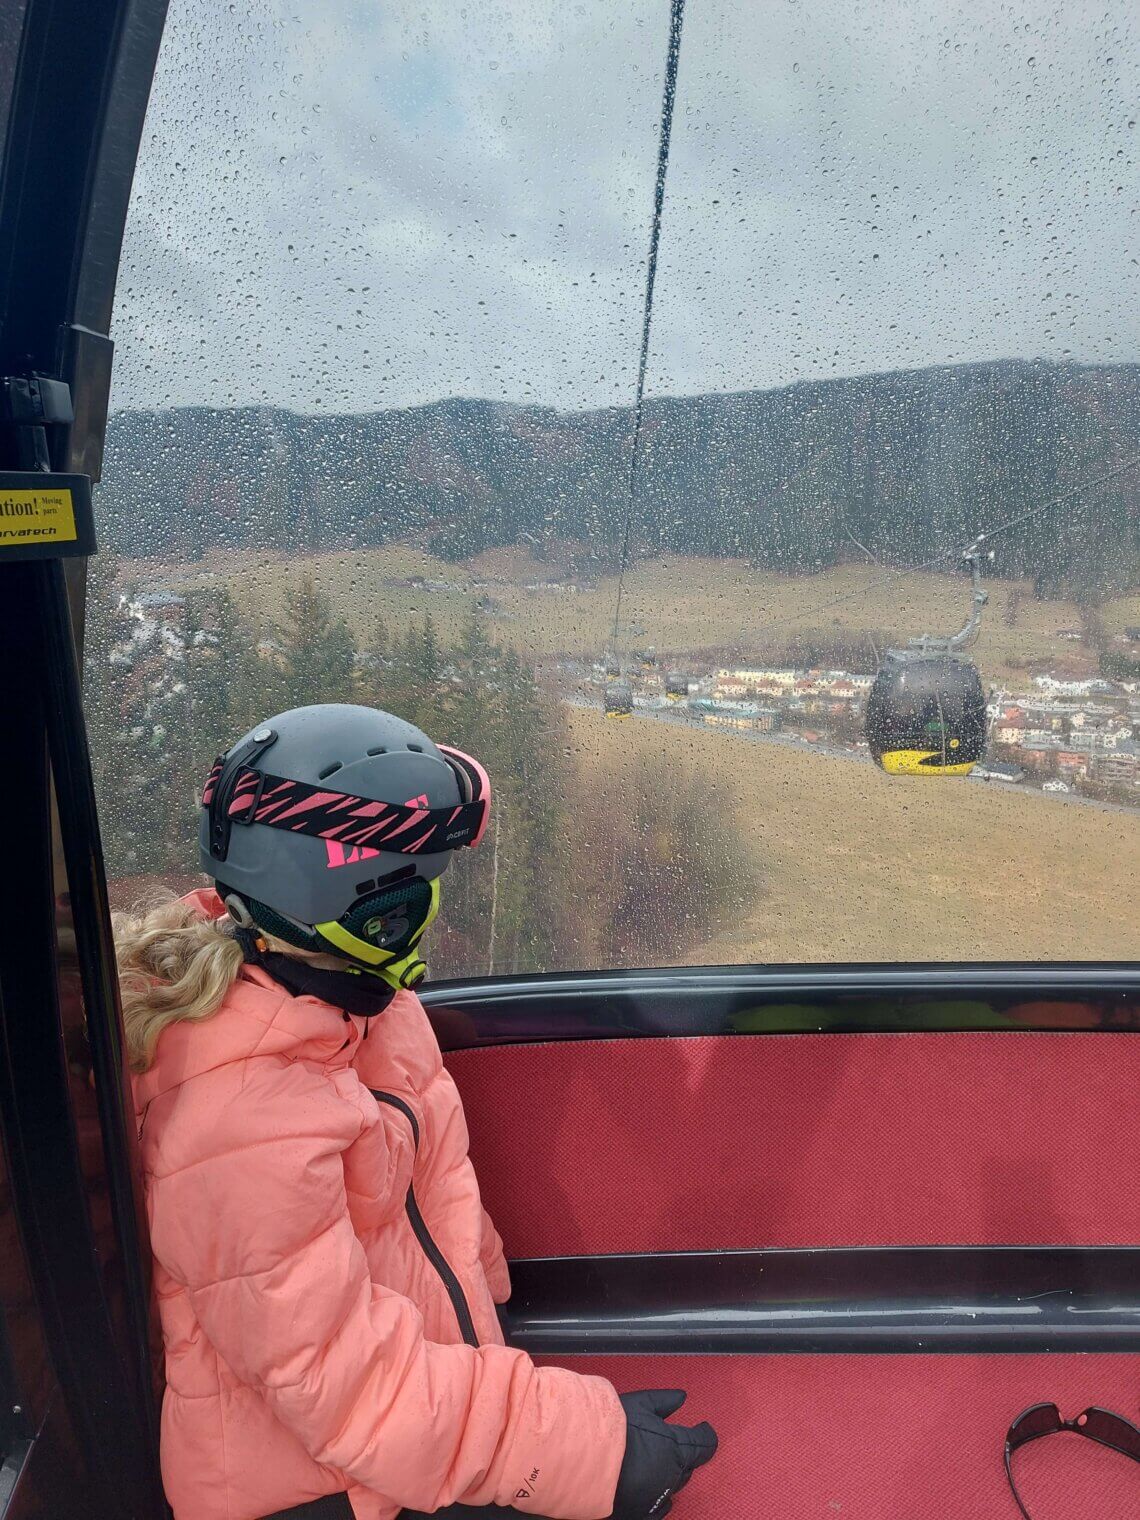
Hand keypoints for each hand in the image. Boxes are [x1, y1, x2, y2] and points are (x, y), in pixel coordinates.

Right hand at [609, 1390, 717, 1519]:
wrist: (585, 1460)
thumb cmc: (613, 1429)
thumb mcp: (641, 1404)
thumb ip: (664, 1401)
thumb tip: (681, 1397)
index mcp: (677, 1449)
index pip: (704, 1444)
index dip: (705, 1434)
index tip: (704, 1429)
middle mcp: (672, 1475)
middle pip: (687, 1466)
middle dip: (681, 1455)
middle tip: (668, 1443)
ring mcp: (658, 1496)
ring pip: (673, 1486)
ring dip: (669, 1475)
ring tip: (654, 1464)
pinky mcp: (642, 1513)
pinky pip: (660, 1508)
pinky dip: (659, 1499)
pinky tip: (652, 1492)